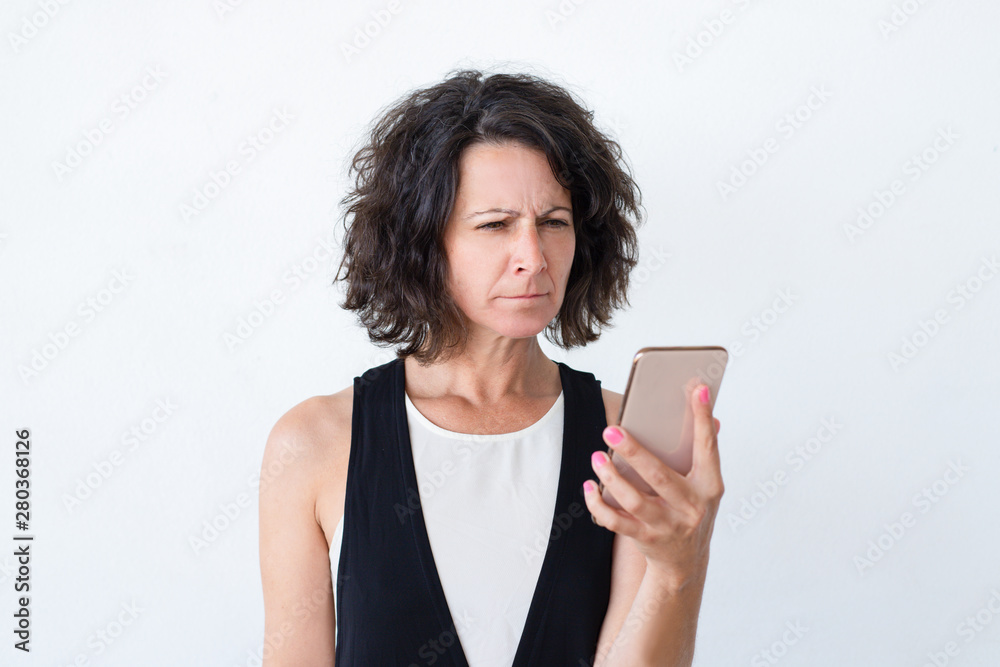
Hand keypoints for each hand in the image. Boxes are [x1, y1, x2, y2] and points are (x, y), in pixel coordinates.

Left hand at [583, 384, 724, 590]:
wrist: (685, 563)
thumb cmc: (691, 509)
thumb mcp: (705, 486)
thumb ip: (703, 453)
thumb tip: (709, 416)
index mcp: (710, 486)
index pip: (707, 447)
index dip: (702, 418)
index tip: (697, 388)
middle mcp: (691, 507)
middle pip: (659, 476)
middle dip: (634, 452)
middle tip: (610, 430)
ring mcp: (668, 526)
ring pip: (634, 500)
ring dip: (611, 477)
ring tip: (596, 457)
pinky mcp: (646, 540)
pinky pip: (616, 522)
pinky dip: (598, 505)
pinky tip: (589, 487)